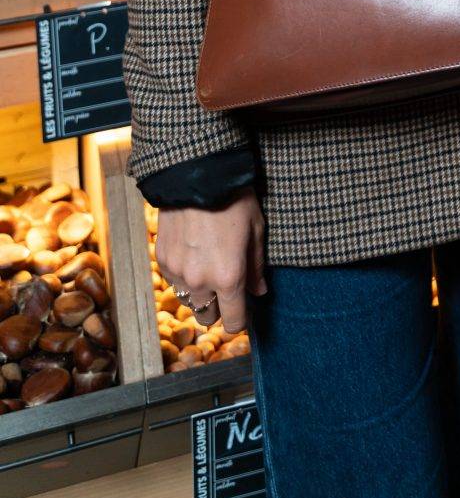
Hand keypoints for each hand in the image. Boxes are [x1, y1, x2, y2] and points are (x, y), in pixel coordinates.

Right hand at [155, 192, 266, 335]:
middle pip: (207, 318)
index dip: (240, 320)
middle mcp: (200, 282)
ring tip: (209, 264)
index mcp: (228, 278)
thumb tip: (259, 292)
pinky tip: (193, 252)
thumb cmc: (234, 199)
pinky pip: (174, 280)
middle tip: (226, 286)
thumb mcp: (256, 230)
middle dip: (218, 308)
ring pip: (189, 300)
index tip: (243, 311)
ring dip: (199, 292)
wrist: (197, 174)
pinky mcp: (162, 259)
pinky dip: (183, 275)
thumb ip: (257, 267)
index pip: (233, 323)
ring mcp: (177, 272)